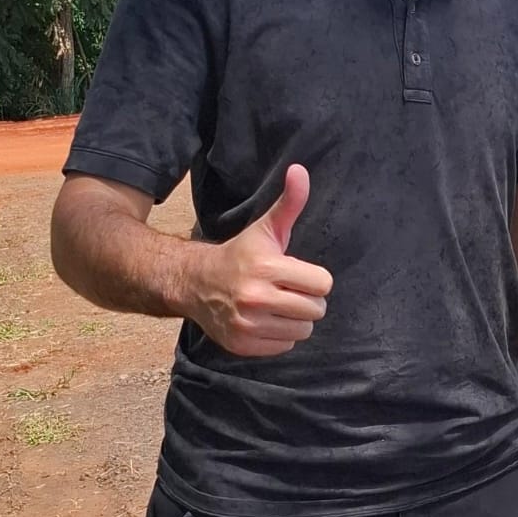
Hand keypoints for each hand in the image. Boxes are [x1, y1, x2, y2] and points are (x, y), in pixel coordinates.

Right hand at [183, 164, 332, 356]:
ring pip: (303, 330)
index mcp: (266, 267)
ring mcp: (247, 325)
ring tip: (278, 304)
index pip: (322, 284)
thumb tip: (300, 170)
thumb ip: (290, 202)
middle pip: (316, 309)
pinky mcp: (241, 345)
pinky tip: (266, 320)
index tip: (298, 273)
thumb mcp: (267, 227)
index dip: (315, 278)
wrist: (195, 283)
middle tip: (289, 289)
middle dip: (308, 299)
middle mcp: (255, 298)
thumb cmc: (241, 253)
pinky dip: (280, 335)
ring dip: (296, 319)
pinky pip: (284, 346)